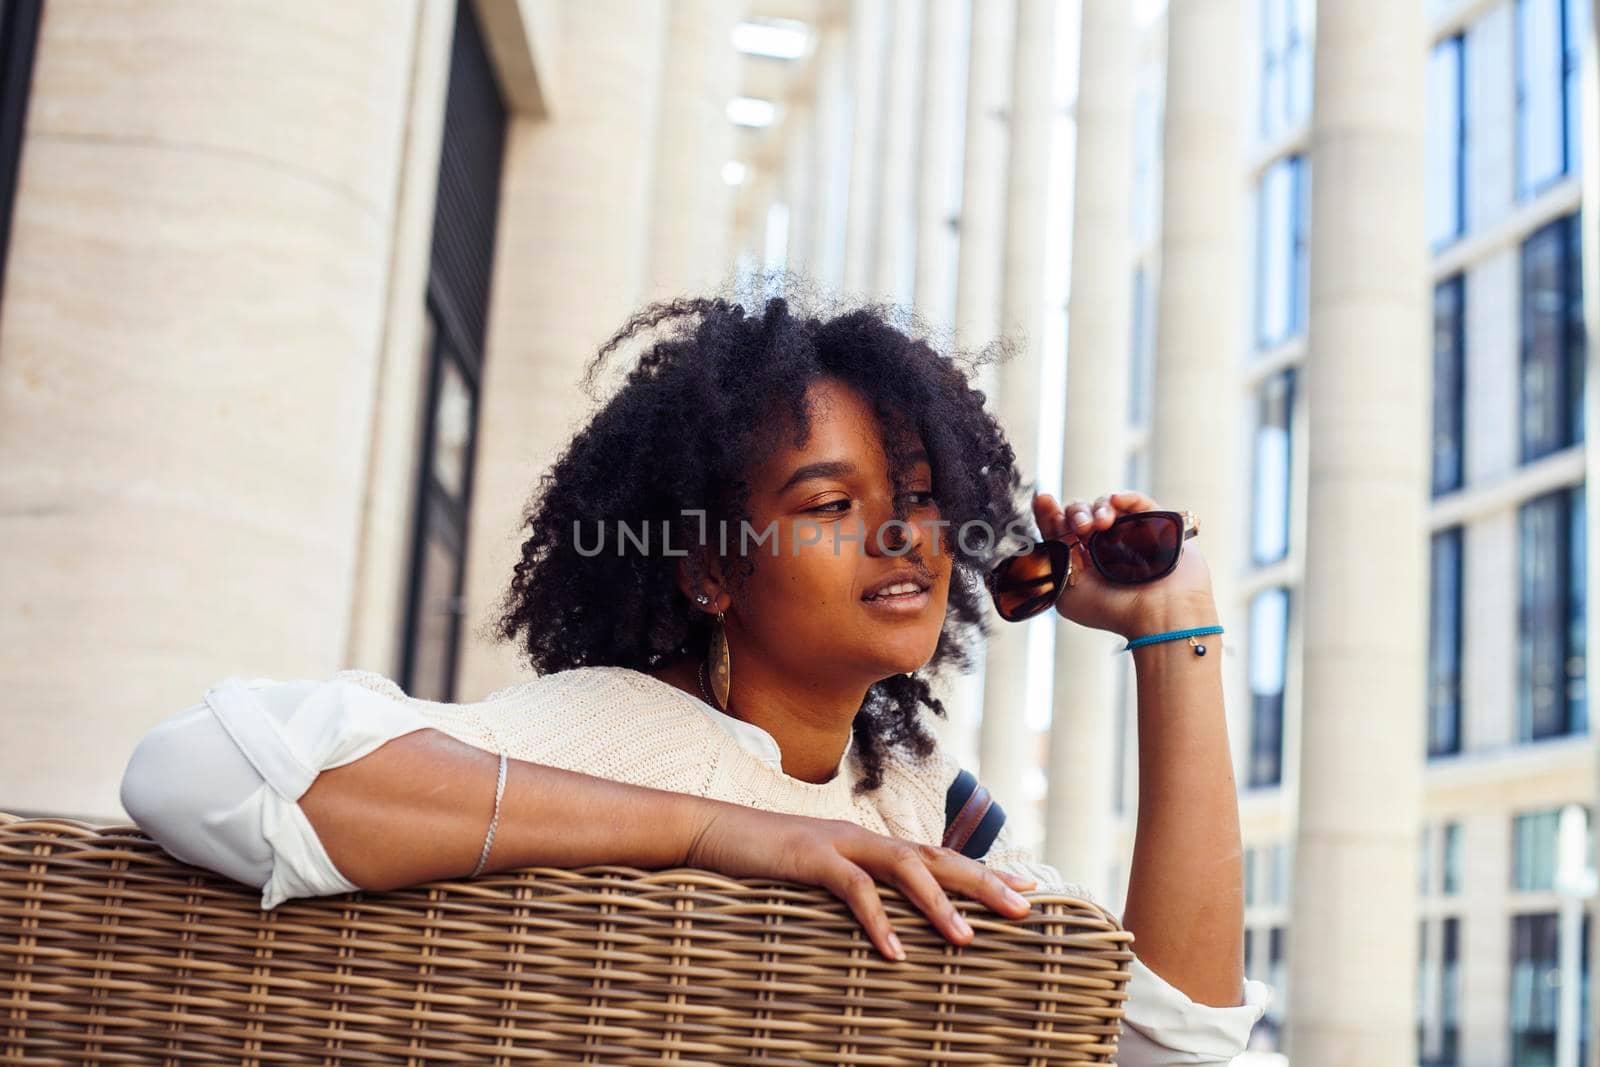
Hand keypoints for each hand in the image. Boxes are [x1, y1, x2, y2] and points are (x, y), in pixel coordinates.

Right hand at [683, 800, 1037, 961]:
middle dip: (982, 883)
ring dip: (938, 904)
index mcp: (868, 846)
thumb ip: (850, 892)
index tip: (1024, 890)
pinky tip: (895, 951)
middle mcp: (862, 839)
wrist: (707, 830)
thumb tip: (885, 926)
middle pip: (936, 857)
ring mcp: (837, 843)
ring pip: (903, 868)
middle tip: (1022, 909)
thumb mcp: (814, 879)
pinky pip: (853, 888)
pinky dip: (877, 918)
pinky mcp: (808, 856)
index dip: (982, 872)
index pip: (937, 857)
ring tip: (967, 939)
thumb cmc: (761, 862)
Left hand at [1032, 489, 1215, 638]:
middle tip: (1081, 528)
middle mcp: (1104, 544)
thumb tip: (1048, 527)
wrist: (1159, 617)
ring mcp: (1129, 532)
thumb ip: (1054, 559)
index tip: (1043, 500)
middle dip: (1076, 513)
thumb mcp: (1067, 591)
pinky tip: (1117, 501)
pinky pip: (1139, 501)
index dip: (1049, 512)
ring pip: (1106, 504)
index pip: (1060, 528)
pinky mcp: (1155, 524)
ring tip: (1101, 524)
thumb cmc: (1113, 611)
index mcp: (1081, 558)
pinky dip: (1127, 496)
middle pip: (1081, 512)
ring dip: (1098, 508)